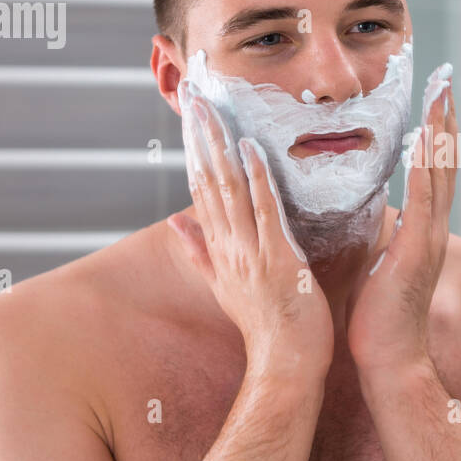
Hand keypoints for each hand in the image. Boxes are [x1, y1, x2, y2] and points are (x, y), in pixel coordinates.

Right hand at [169, 82, 332, 382]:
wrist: (284, 366)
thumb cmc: (264, 327)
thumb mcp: (223, 286)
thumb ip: (199, 251)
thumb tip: (176, 219)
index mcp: (219, 248)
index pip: (200, 188)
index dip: (193, 149)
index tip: (190, 114)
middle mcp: (228, 245)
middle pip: (208, 181)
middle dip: (200, 137)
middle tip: (193, 95)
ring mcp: (250, 251)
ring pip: (230, 189)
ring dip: (220, 147)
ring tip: (212, 109)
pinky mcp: (276, 258)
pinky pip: (264, 211)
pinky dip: (257, 178)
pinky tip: (251, 148)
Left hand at [346, 66, 456, 376]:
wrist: (389, 361)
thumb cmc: (378, 319)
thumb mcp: (376, 263)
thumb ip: (378, 233)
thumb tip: (365, 209)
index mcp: (422, 231)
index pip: (433, 171)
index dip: (435, 133)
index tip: (433, 97)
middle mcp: (432, 230)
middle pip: (445, 163)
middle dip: (446, 121)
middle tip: (445, 81)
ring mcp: (429, 240)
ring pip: (441, 174)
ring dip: (442, 133)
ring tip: (441, 96)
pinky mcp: (417, 252)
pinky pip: (424, 202)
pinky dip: (428, 168)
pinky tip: (426, 141)